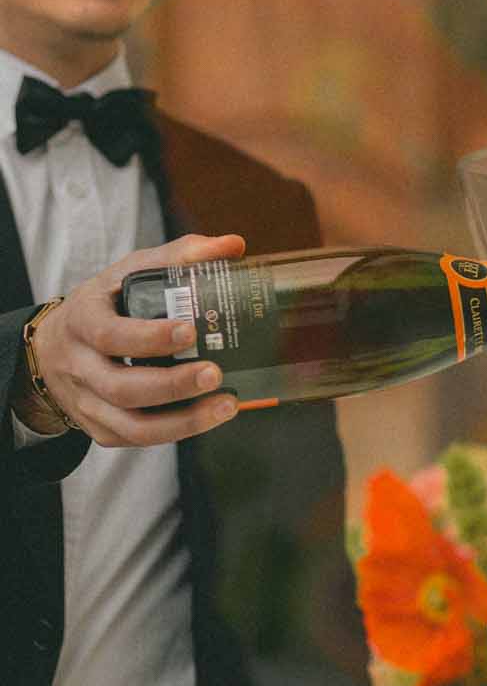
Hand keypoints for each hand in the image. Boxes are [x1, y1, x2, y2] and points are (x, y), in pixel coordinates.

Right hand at [26, 233, 246, 445]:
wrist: (54, 348)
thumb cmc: (104, 306)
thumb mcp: (128, 273)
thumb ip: (179, 257)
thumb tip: (233, 246)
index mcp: (82, 321)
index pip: (110, 335)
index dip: (149, 338)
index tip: (189, 330)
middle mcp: (80, 367)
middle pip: (122, 388)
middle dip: (172, 385)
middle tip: (215, 374)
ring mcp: (88, 403)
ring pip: (132, 426)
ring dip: (183, 421)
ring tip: (226, 405)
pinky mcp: (101, 428)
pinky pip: (137, 439)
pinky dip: (175, 432)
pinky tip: (208, 417)